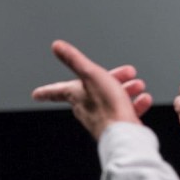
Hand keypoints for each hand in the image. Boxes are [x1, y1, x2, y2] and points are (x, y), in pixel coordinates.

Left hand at [31, 40, 152, 139]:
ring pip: (112, 99)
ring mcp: (102, 119)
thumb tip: (57, 46)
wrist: (125, 134)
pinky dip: (135, 104)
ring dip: (126, 89)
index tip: (36, 94)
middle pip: (94, 89)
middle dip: (112, 78)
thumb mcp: (91, 74)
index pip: (57, 91)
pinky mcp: (117, 126)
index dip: (46, 91)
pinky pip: (125, 111)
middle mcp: (86, 109)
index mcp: (76, 96)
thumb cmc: (108, 106)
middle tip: (126, 73)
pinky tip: (143, 99)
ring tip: (137, 85)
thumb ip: (75, 60)